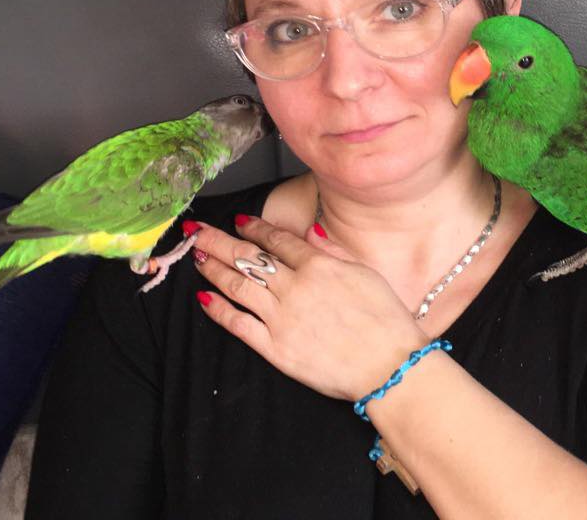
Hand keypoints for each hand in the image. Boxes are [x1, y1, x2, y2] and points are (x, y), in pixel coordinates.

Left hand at [188, 215, 429, 401]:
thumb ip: (334, 252)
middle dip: (219, 241)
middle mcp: (295, 287)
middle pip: (248, 258)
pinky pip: (239, 325)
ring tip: (198, 257)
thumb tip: (309, 233)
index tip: (239, 221)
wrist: (388, 366)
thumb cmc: (387, 322)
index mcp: (319, 266)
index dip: (255, 228)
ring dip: (214, 269)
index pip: (277, 240)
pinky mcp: (275, 348)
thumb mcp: (366, 274)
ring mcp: (282, 318)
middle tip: (198, 231)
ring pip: (237, 287)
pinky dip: (219, 311)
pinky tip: (205, 299)